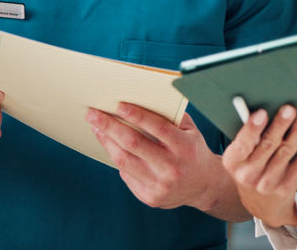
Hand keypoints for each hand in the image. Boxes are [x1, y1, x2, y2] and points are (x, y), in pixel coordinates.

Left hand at [86, 104, 229, 212]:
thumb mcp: (190, 131)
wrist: (204, 186)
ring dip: (106, 142)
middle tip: (93, 114)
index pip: (157, 127)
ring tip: (96, 128)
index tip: (118, 105)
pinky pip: (126, 174)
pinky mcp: (150, 197)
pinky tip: (111, 147)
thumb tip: (141, 99)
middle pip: (133, 143)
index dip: (136, 115)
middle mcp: (172, 167)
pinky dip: (117, 158)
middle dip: (109, 126)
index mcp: (185, 147)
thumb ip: (171, 116)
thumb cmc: (192, 151)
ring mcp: (160, 185)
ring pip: (124, 160)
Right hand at [222, 105, 296, 227]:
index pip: (242, 144)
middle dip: (280, 125)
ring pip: (286, 152)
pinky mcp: (286, 185)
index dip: (252, 129)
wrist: (261, 205)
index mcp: (233, 162)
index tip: (261, 113)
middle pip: (267, 145)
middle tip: (289, 109)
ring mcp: (268, 183)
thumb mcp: (241, 158)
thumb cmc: (251, 170)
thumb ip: (248, 137)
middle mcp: (249, 174)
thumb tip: (263, 108)